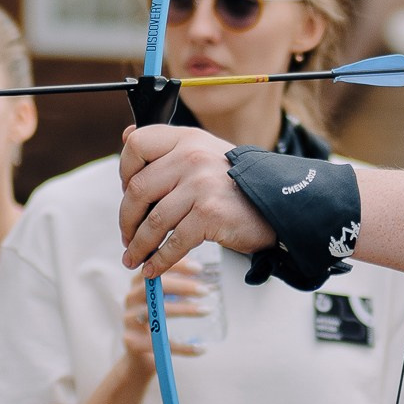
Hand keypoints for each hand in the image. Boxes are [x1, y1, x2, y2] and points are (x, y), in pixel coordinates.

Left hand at [118, 124, 278, 277]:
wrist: (279, 204)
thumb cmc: (238, 185)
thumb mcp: (204, 152)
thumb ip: (167, 148)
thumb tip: (125, 135)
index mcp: (188, 139)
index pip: (136, 144)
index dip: (124, 172)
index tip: (128, 194)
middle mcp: (192, 156)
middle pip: (137, 189)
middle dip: (127, 220)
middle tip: (127, 237)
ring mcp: (201, 185)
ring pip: (153, 221)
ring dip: (139, 246)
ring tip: (135, 258)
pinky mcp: (209, 214)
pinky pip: (173, 242)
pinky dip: (160, 260)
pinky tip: (154, 268)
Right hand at [120, 265, 212, 364]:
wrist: (139, 356)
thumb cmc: (157, 322)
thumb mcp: (166, 302)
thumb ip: (180, 290)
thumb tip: (211, 284)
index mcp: (139, 284)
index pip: (154, 267)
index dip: (175, 266)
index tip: (199, 268)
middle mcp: (131, 299)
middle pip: (152, 287)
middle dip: (181, 286)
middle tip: (205, 290)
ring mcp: (129, 321)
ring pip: (155, 313)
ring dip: (184, 310)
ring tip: (207, 310)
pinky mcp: (133, 343)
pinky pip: (161, 343)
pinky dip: (183, 346)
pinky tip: (201, 348)